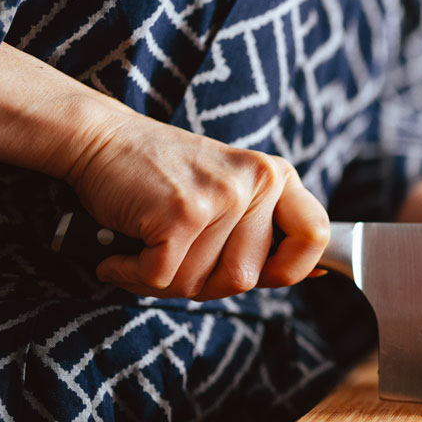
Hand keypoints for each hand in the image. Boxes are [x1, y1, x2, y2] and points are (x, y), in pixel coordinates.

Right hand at [67, 114, 328, 299]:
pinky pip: (162, 279)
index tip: (264, 275)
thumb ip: (269, 229)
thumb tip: (321, 272)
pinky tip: (122, 254)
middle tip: (173, 257)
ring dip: (161, 280)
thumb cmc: (165, 174)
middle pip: (244, 279)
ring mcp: (221, 196)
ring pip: (198, 284)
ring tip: (146, 248)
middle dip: (201, 283)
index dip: (294, 269)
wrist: (101, 138)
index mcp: (276, 177)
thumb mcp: (233, 189)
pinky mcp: (180, 213)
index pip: (317, 235)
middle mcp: (257, 183)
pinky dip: (131, 274)